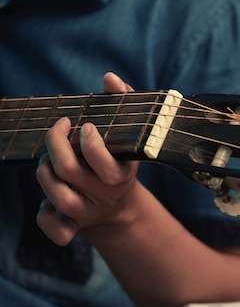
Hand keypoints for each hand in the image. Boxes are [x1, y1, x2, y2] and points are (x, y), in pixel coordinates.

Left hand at [36, 73, 138, 245]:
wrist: (121, 209)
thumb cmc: (120, 160)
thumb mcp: (128, 134)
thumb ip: (123, 103)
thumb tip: (110, 77)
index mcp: (121, 175)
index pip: (101, 161)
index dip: (88, 141)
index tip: (86, 126)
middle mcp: (105, 196)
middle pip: (67, 170)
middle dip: (54, 144)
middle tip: (59, 132)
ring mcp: (88, 213)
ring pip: (56, 194)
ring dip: (44, 171)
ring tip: (50, 160)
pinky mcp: (74, 227)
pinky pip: (54, 229)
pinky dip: (44, 214)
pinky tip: (49, 199)